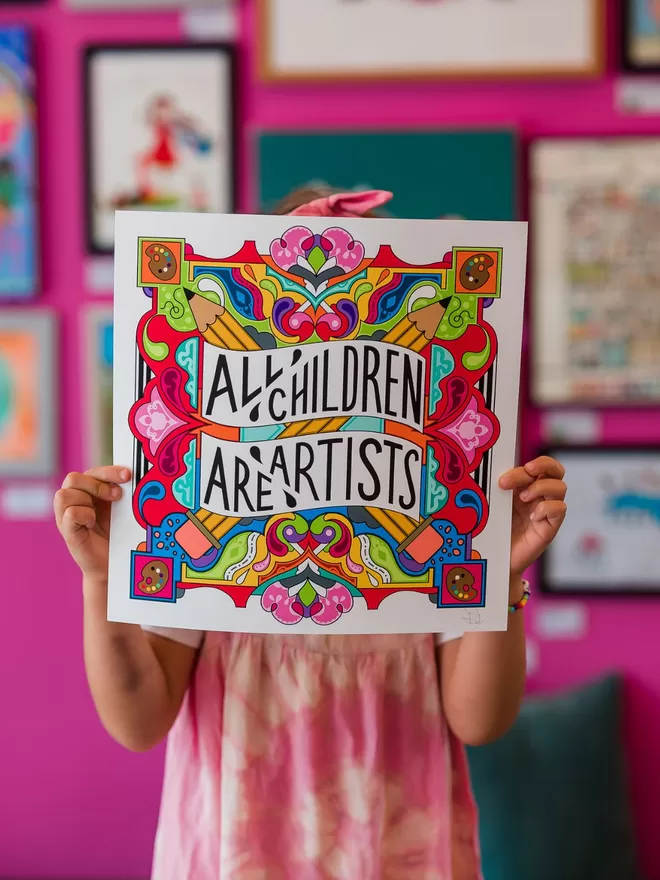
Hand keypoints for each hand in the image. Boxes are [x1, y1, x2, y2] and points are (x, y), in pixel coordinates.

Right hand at [54, 466, 130, 580]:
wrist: (113, 564)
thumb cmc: (117, 534)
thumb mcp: (120, 508)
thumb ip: (119, 491)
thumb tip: (130, 475)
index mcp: (87, 492)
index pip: (91, 472)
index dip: (108, 471)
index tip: (127, 475)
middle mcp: (73, 501)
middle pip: (73, 478)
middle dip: (98, 483)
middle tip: (117, 496)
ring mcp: (66, 516)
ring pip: (64, 494)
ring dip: (87, 500)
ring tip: (101, 514)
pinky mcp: (67, 532)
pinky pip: (69, 513)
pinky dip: (84, 515)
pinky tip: (92, 524)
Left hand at [498, 456, 566, 578]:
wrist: (497, 558)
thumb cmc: (495, 529)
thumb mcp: (497, 504)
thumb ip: (502, 489)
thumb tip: (500, 475)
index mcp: (526, 486)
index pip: (539, 466)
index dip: (529, 464)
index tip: (511, 474)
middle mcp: (540, 496)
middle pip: (557, 470)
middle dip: (545, 465)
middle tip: (528, 471)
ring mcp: (547, 511)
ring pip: (560, 487)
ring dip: (541, 488)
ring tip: (523, 499)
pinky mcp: (551, 526)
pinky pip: (560, 509)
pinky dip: (547, 508)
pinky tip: (532, 516)